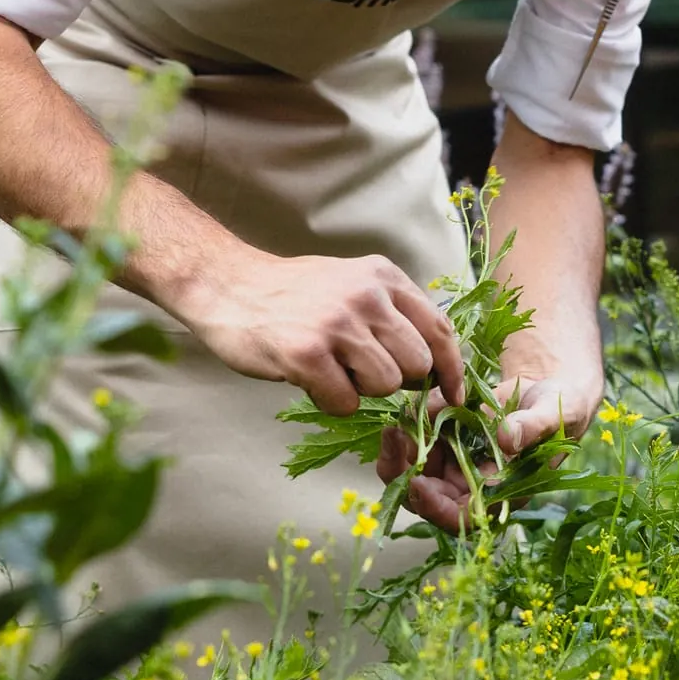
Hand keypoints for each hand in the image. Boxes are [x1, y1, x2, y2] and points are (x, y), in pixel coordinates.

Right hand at [168, 249, 464, 416]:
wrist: (226, 286)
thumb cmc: (291, 293)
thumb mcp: (351, 283)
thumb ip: (391, 313)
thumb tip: (433, 365)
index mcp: (383, 277)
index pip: (440, 329)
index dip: (452, 370)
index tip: (452, 397)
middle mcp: (366, 296)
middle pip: (417, 364)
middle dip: (396, 380)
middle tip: (360, 372)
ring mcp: (338, 324)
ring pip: (387, 385)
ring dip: (362, 390)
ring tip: (331, 369)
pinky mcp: (308, 353)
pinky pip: (347, 402)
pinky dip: (331, 401)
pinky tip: (311, 379)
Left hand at [376, 343, 602, 532]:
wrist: (548, 391)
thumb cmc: (559, 408)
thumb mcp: (552, 414)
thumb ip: (533, 427)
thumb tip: (507, 439)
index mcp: (503, 493)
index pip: (464, 518)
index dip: (438, 509)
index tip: (419, 485)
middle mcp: (475, 487)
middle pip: (429, 501)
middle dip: (406, 477)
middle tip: (397, 442)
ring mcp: (458, 466)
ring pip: (415, 476)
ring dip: (399, 456)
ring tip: (395, 427)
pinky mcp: (446, 444)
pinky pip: (416, 448)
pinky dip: (405, 436)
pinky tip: (402, 415)